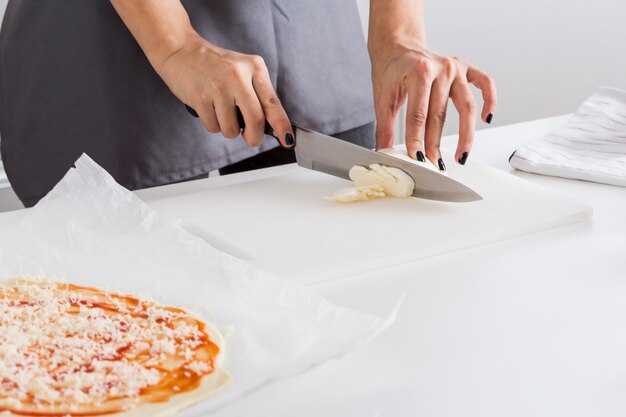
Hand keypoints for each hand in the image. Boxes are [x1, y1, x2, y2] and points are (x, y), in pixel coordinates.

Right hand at [156, 36, 293, 147]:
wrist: (181, 51)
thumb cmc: (216, 66)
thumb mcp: (243, 71)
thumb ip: (258, 93)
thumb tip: (272, 126)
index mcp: (254, 68)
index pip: (273, 103)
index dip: (282, 125)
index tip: (287, 139)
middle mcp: (238, 76)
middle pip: (255, 120)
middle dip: (254, 137)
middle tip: (250, 138)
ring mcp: (217, 86)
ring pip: (232, 129)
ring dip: (229, 129)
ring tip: (222, 112)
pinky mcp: (199, 97)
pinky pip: (213, 127)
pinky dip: (213, 125)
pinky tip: (210, 109)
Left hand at [371, 41, 496, 167]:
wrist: (397, 44)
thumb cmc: (390, 70)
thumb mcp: (382, 97)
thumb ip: (384, 126)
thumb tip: (384, 152)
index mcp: (418, 72)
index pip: (418, 115)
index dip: (416, 140)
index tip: (416, 159)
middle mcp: (441, 68)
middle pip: (440, 115)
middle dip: (436, 143)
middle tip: (434, 165)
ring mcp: (455, 67)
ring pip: (466, 106)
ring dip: (466, 134)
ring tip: (461, 156)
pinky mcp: (465, 67)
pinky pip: (485, 83)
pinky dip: (490, 100)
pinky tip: (487, 119)